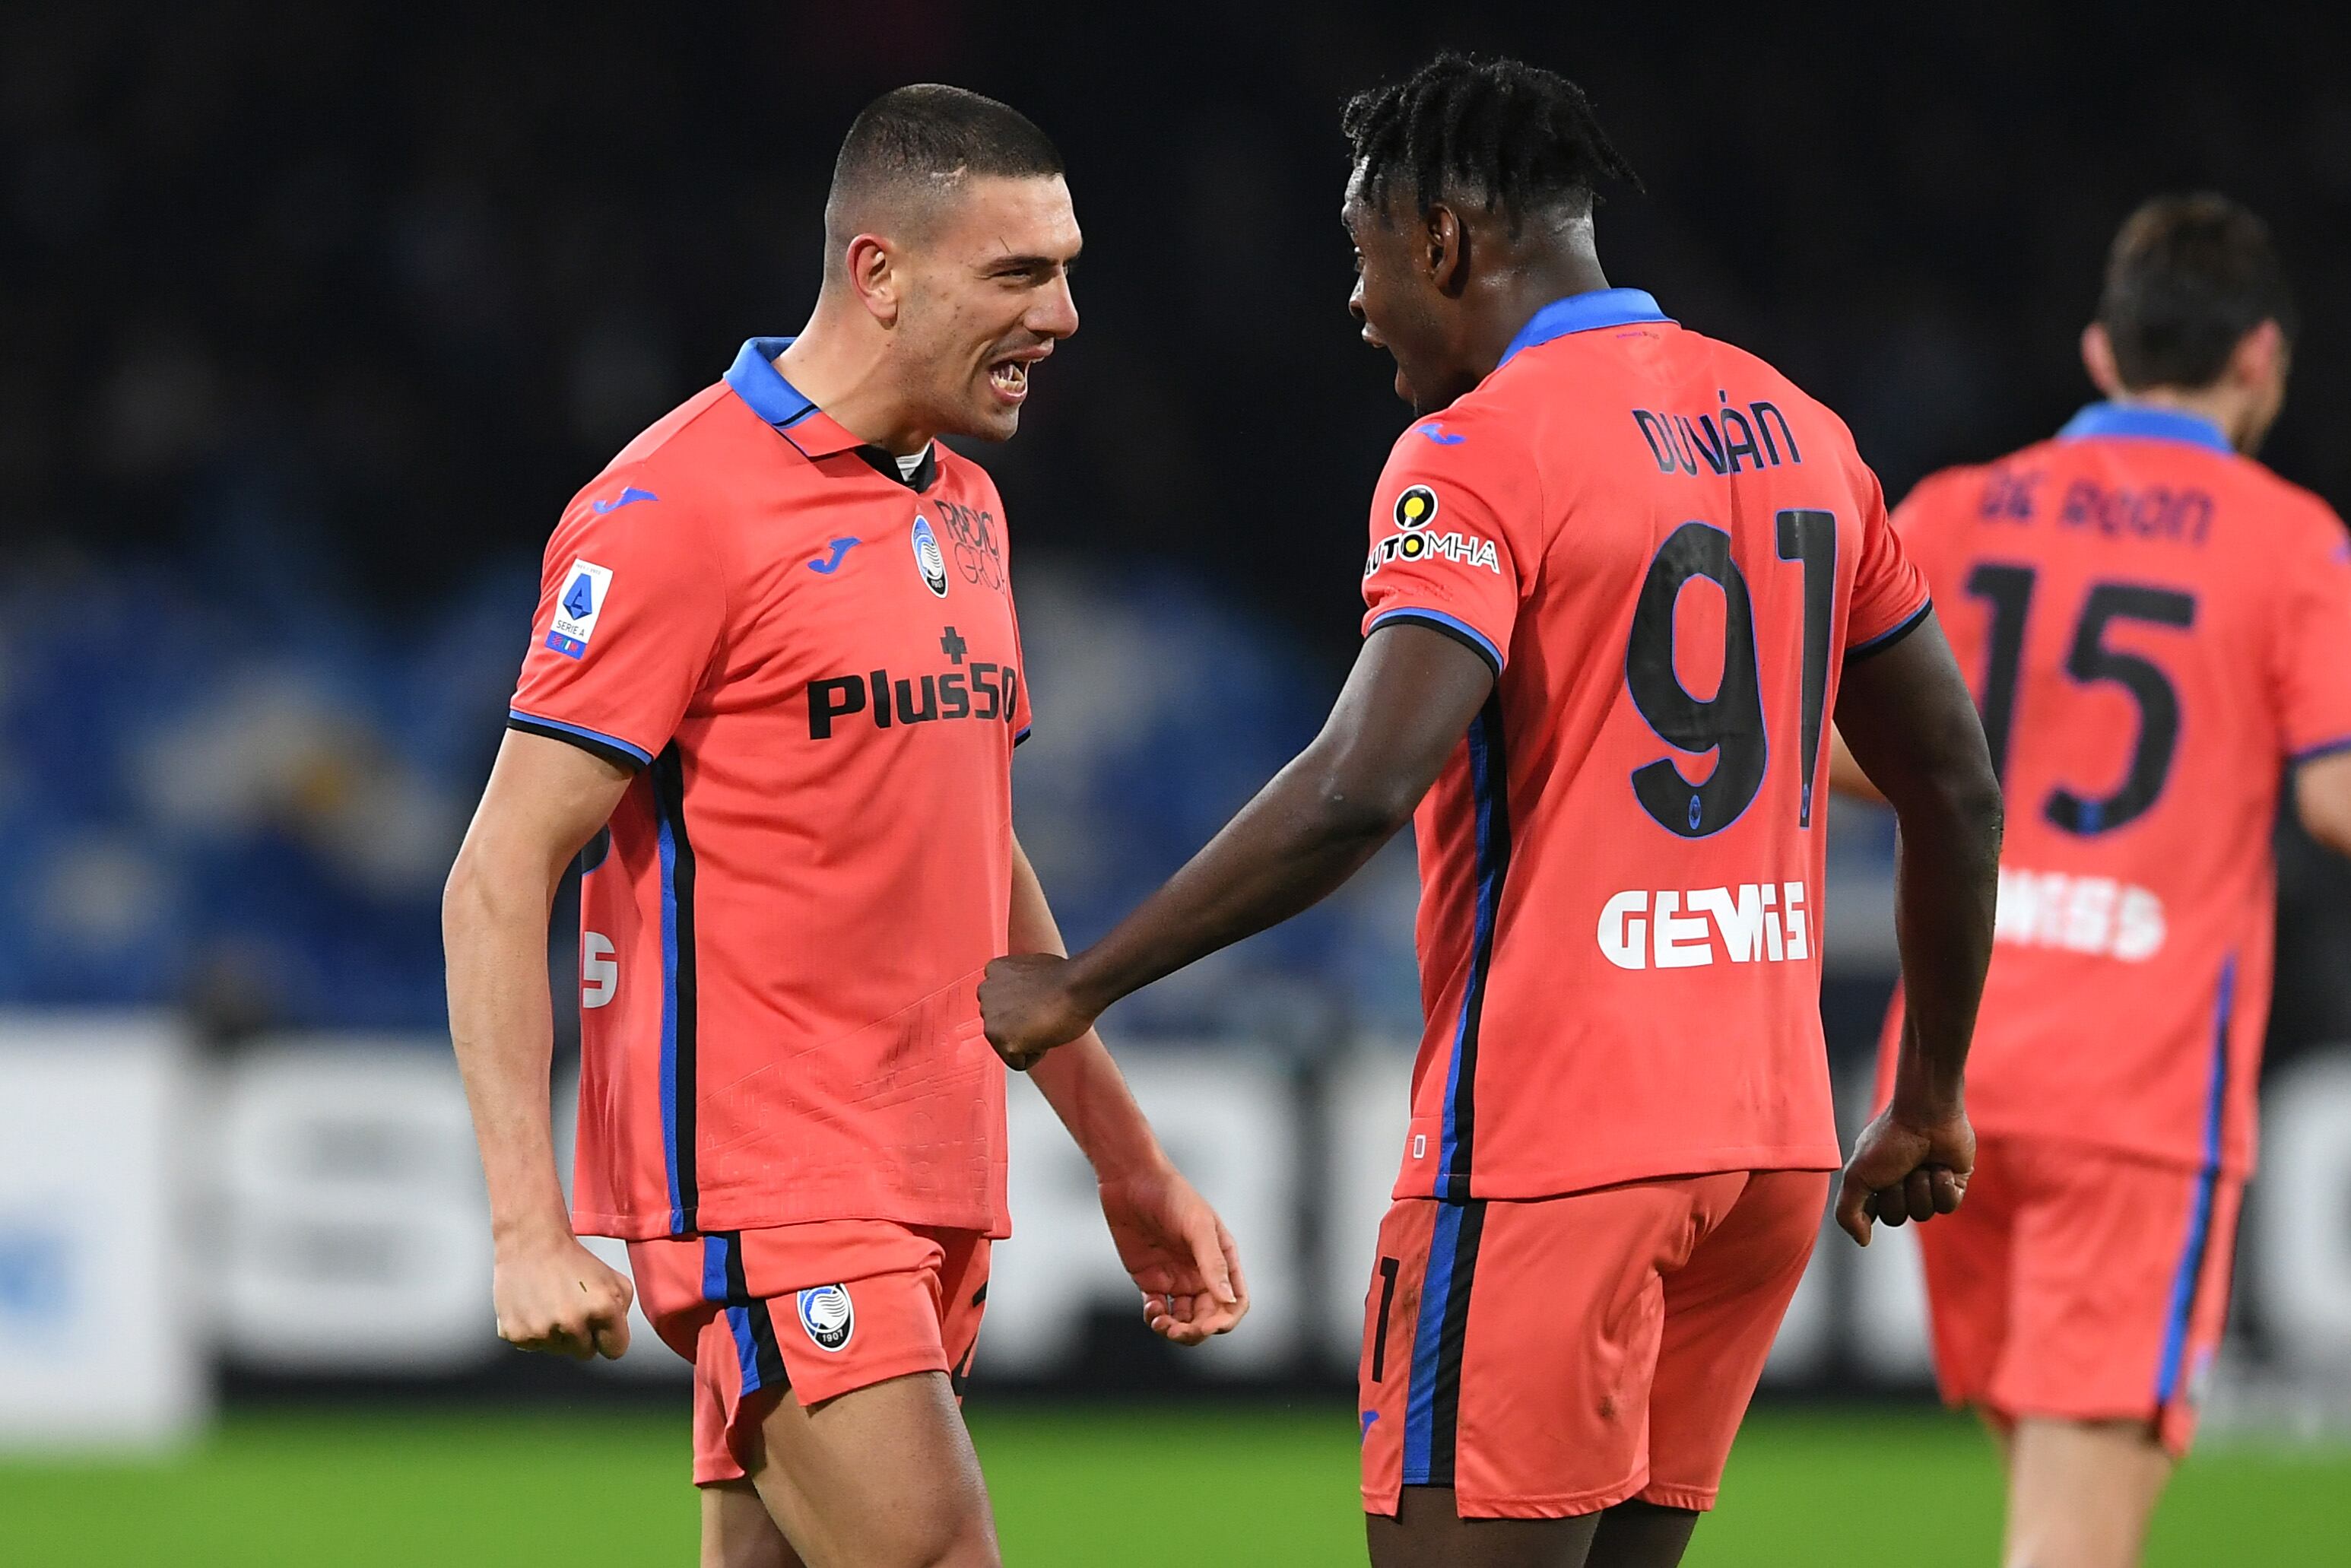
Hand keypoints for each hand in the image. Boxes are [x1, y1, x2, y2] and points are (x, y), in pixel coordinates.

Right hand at [493, 1231, 634, 1358]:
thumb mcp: (615, 1280)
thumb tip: (613, 1337)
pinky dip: (534, 1332)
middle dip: (583, 1336)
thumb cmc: (575, 1261)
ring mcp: (542, 1331)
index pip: (616, 1350)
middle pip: (586, 1353)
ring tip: (552, 1304)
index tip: (601, 1327)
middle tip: (573, 1308)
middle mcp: (573, 1323)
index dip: (610, 1338)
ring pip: (558, 1351)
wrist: (532, 1244)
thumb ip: (623, 1312)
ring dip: (557, 1334)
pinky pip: (533, 1347)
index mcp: (603, 1308)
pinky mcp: (517, 1335)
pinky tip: (535, 1308)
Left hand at [980, 953, 1097, 1070]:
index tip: (1039, 1003)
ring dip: (1028, 1040)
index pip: (1001, 1004)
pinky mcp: (1000, 1039)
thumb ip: (1018, 986)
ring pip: (1008, 1046)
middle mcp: (985, 992)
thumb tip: (1023, 999)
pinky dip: (1036, 1054)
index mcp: (993, 972)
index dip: (1026, 1009)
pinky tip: (1046, 1033)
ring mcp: (990, 1017)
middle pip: (1002, 1026)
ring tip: (1046, 1020)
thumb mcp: (1032, 971)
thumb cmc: (1067, 979)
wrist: (1079, 986)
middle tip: (1044, 1014)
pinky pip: (1018, 1062)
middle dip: (1021, 1026)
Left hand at [1096, 1161, 1248, 1346]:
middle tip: (1178, 1332)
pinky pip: (1158, 1310)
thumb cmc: (1172, 1194)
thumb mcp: (1197, 1226)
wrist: (1131, 1179)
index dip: (1225, 1319)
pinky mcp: (1150, 1279)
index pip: (1234, 1302)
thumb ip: (1212, 1262)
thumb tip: (1228, 1301)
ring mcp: (1176, 1277)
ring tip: (1160, 1322)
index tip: (1207, 1326)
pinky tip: (1151, 1310)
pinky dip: (1156, 1318)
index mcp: (1222, 1259)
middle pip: (1208, 1317)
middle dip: (1196, 1331)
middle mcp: (1201, 1272)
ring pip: (1184, 1319)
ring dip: (1176, 1329)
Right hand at [1835, 1101, 1975, 1246]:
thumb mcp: (1857, 1177)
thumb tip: (1863, 1241)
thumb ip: (1848, 1213)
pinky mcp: (1954, 1184)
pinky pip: (1948, 1207)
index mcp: (1877, 1181)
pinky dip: (1943, 1187)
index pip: (1874, 1214)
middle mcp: (1902, 1184)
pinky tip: (1941, 1167)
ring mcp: (1928, 1185)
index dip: (1875, 1204)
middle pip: (1898, 1217)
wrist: (1926, 1114)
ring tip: (1922, 1163)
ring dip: (1921, 1187)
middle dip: (1898, 1195)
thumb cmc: (1889, 1140)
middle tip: (1900, 1169)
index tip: (1875, 1183)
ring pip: (1924, 1213)